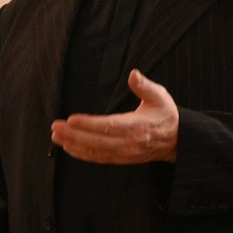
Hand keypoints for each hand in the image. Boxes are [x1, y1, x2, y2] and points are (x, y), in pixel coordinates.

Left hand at [50, 69, 178, 163]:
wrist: (176, 140)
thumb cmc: (166, 115)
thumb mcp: (160, 96)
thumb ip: (145, 86)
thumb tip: (133, 74)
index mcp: (137, 126)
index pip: (109, 126)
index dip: (89, 124)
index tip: (72, 119)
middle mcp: (129, 143)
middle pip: (97, 141)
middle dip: (74, 135)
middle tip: (55, 127)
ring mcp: (124, 153)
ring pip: (95, 151)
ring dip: (73, 145)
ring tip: (56, 137)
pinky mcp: (121, 158)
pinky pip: (99, 158)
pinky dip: (82, 154)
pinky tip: (68, 148)